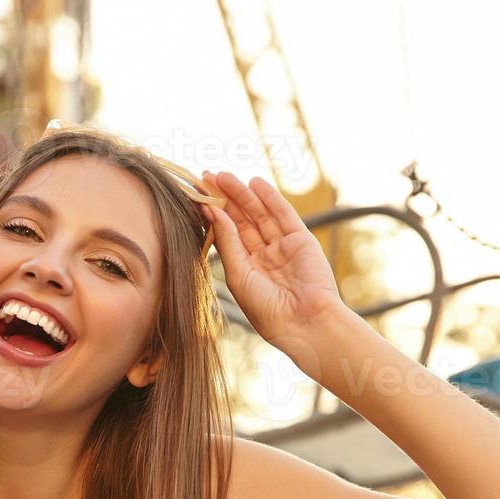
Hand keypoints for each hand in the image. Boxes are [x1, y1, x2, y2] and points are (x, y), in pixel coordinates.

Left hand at [200, 170, 344, 345]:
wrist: (303, 323)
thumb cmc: (267, 310)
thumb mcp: (238, 275)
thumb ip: (227, 242)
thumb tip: (212, 211)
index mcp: (246, 268)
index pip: (227, 234)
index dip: (213, 214)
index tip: (196, 195)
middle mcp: (264, 255)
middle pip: (241, 220)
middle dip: (224, 198)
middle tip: (205, 176)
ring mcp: (283, 246)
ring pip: (259, 214)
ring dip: (242, 194)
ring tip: (223, 175)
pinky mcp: (302, 239)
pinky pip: (283, 214)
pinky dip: (270, 198)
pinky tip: (254, 183)